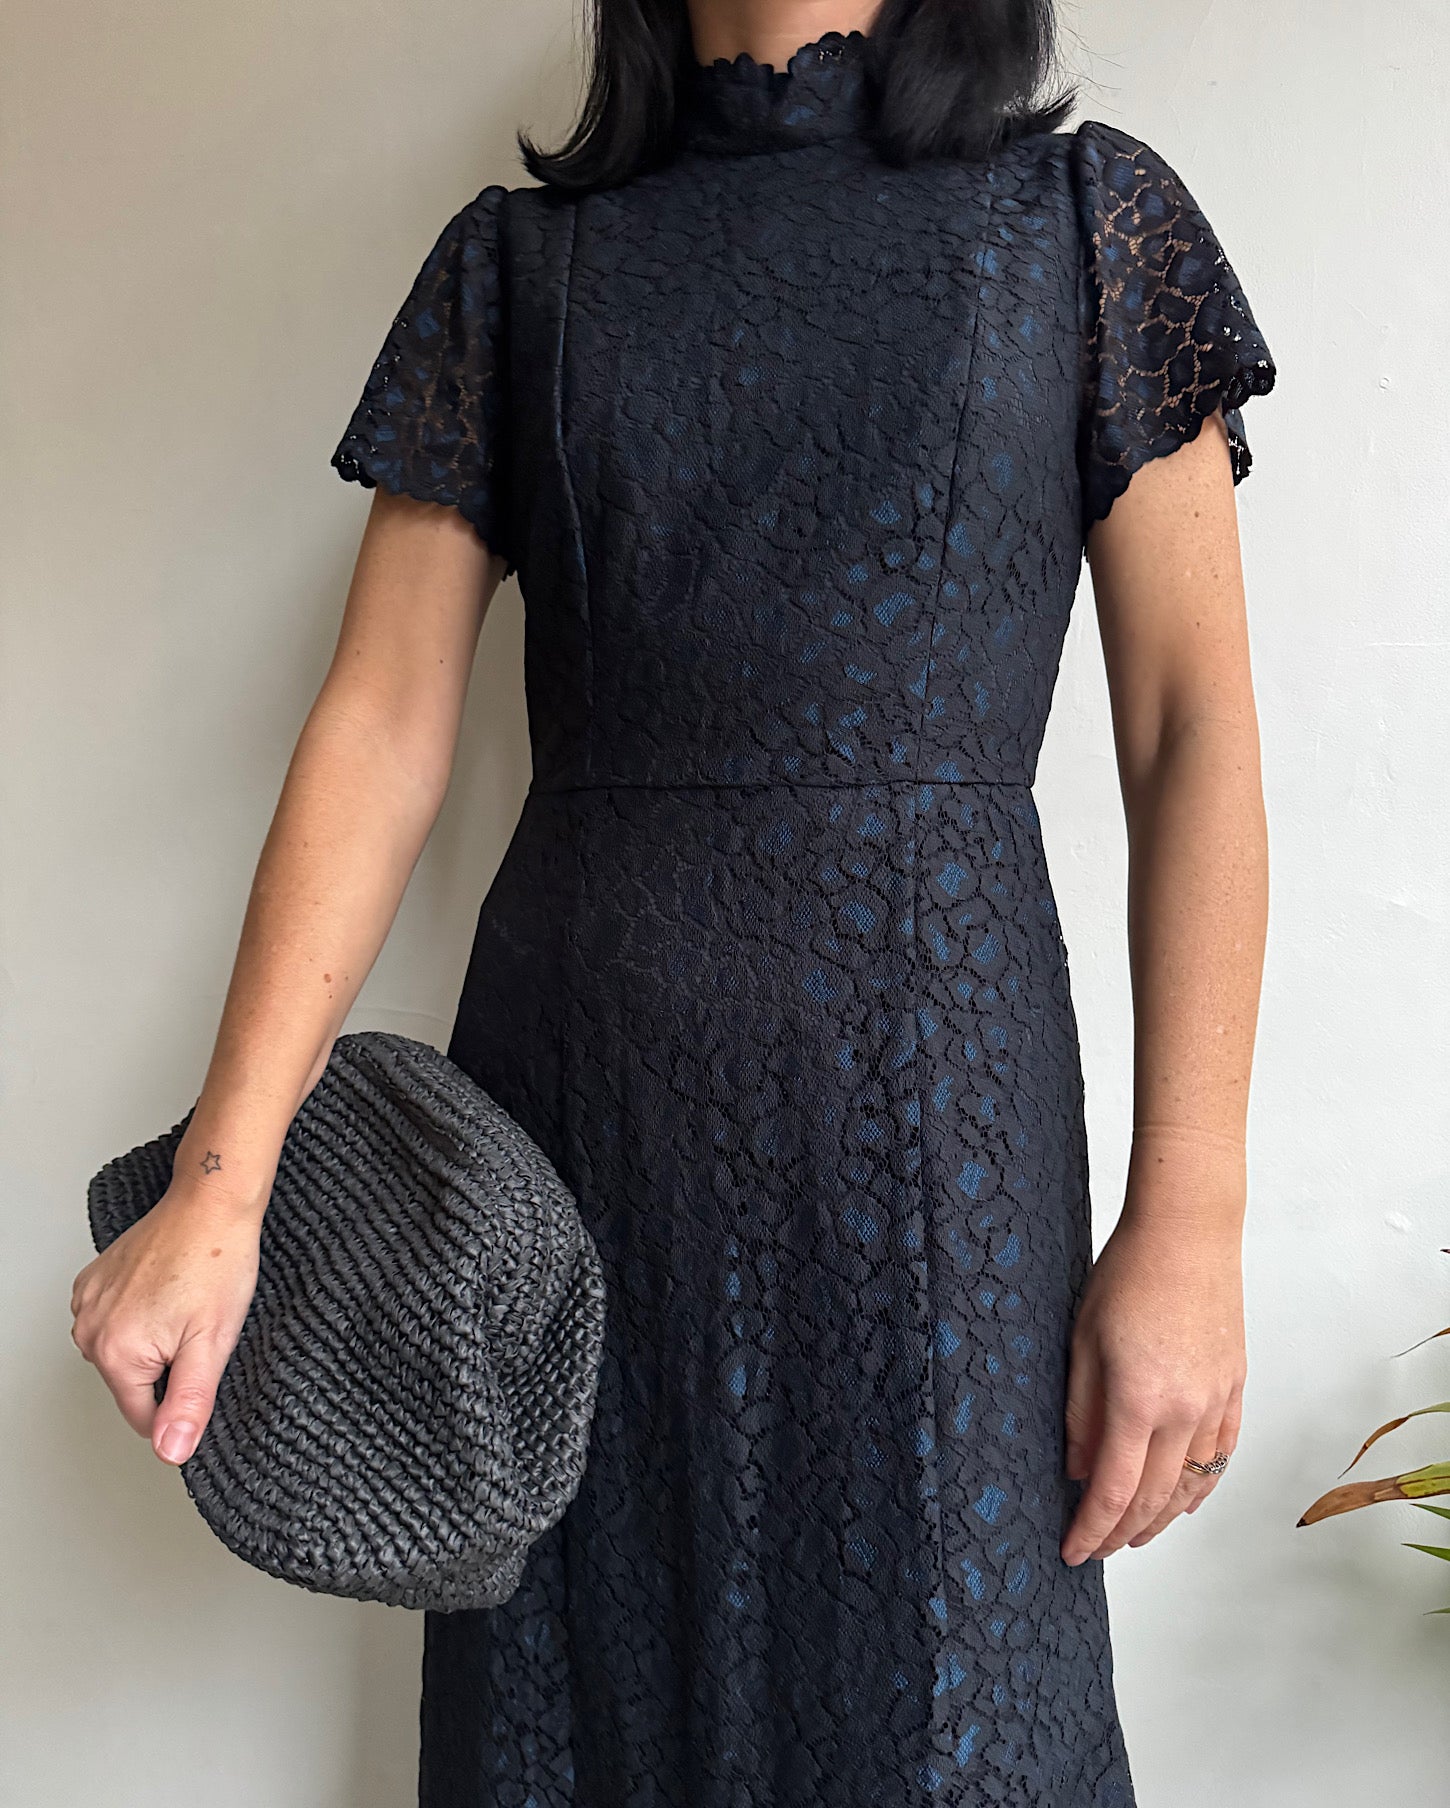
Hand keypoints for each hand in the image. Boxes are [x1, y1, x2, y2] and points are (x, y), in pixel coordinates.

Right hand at [70, 1182, 262, 1465]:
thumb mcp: (213, 1342)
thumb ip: (190, 1403)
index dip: (183, 1401)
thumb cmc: (217, 1261)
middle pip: (133, 1385)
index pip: (146, 1418)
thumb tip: (171, 1452)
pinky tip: (165, 1290)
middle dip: (167, 1369)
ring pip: (124, 1354)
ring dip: (153, 1342)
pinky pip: (115, 1322)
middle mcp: (90, 1330)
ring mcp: (87, 1303)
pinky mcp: (93, 1281)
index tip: (202, 1364)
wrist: (210, 1203)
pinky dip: (139, 1315)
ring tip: (184, 1305)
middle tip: (197, 1327)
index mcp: (116, 1353)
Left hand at [1060, 1151, 1245, 1564]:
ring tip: (1135, 1536)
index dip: (1091, 1528)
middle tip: (1097, 1549)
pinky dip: (1202, 1487)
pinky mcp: (1234, 1389)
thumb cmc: (1128, 1275)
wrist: (1188, 1235)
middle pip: (1154, 1499)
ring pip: (1192, 1485)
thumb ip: (1079, 1411)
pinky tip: (1185, 1501)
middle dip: (1122, 1533)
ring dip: (1162, 1519)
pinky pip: (1221, 1456)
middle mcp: (1185, 1413)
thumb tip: (1076, 1467)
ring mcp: (1216, 1403)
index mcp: (1139, 1401)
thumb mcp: (1082, 1342)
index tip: (1073, 1551)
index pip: (1113, 1490)